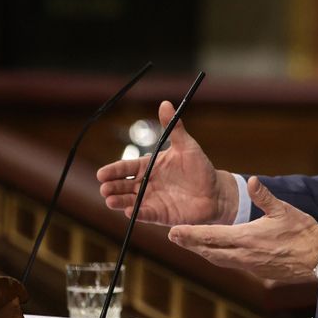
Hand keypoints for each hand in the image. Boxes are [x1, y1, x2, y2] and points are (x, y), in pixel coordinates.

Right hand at [96, 100, 236, 225]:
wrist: (216, 192)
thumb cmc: (200, 168)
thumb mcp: (186, 146)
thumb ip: (173, 127)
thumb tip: (165, 103)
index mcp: (149, 166)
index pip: (127, 168)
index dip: (114, 170)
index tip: (102, 173)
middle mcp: (147, 184)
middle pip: (123, 185)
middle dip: (112, 187)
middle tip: (104, 187)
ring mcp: (152, 199)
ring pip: (130, 201)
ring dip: (119, 201)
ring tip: (109, 200)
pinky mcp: (160, 214)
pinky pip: (145, 214)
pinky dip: (137, 213)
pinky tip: (129, 212)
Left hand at [168, 177, 317, 286]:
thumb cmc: (303, 233)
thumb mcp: (284, 210)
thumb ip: (264, 196)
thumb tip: (251, 181)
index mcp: (247, 237)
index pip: (211, 236)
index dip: (190, 234)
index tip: (174, 231)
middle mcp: (244, 255)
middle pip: (209, 251)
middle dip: (190, 244)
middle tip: (173, 237)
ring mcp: (249, 265)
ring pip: (218, 260)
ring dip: (203, 252)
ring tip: (189, 244)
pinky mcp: (257, 271)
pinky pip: (231, 264)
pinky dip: (218, 257)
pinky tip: (216, 252)